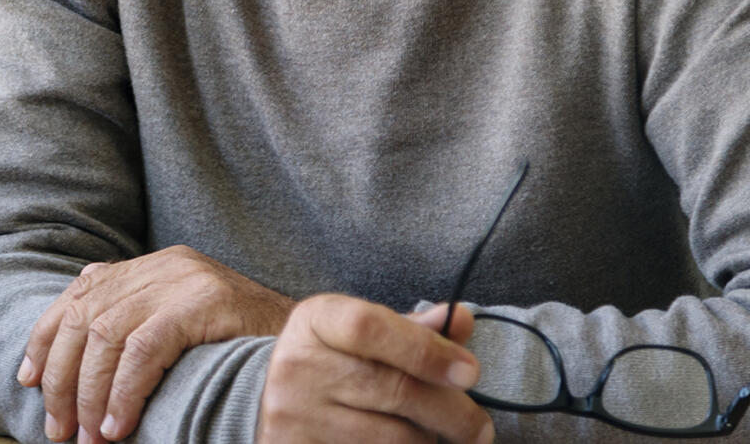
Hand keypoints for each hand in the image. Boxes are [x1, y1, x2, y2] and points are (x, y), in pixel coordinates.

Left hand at [18, 245, 295, 442]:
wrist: (317, 345)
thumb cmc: (244, 351)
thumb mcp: (182, 331)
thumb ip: (136, 331)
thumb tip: (76, 375)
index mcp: (152, 267)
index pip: (79, 296)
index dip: (45, 338)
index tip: (28, 382)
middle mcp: (163, 265)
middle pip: (85, 317)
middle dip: (62, 379)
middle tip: (59, 430)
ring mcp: (184, 278)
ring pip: (106, 335)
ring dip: (88, 394)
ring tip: (89, 438)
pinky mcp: (204, 300)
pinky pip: (144, 348)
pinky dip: (123, 391)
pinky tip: (117, 423)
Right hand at [256, 298, 492, 443]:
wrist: (268, 399)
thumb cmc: (333, 361)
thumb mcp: (361, 332)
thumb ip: (413, 329)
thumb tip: (462, 319)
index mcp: (317, 320)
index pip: (370, 327)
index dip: (425, 349)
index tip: (470, 372)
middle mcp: (299, 365)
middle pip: (395, 390)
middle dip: (452, 413)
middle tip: (480, 429)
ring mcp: (295, 415)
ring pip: (392, 439)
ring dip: (426, 441)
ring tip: (432, 436)